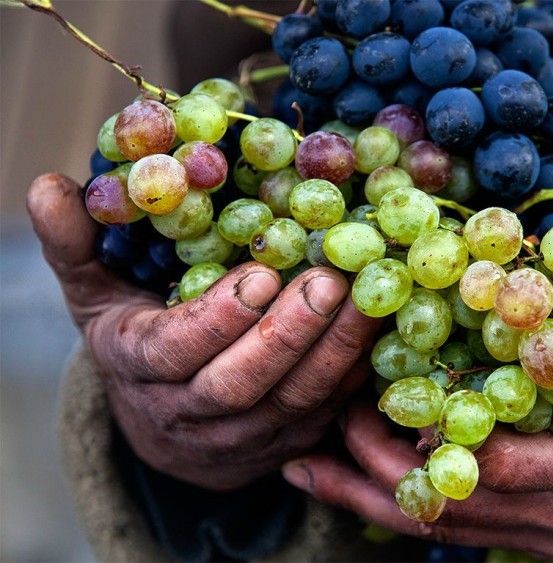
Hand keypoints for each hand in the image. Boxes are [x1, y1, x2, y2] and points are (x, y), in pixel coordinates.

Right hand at [28, 173, 382, 489]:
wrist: (164, 420)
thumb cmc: (134, 337)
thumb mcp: (96, 291)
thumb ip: (75, 243)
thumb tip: (48, 185)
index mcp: (138, 368)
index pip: (175, 352)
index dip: (218, 319)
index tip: (260, 274)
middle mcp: (187, 413)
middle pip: (240, 384)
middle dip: (286, 334)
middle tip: (327, 280)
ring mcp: (242, 437)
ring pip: (291, 403)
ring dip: (333, 352)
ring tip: (365, 296)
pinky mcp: (285, 442)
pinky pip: (325, 414)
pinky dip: (353, 372)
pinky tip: (377, 327)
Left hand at [281, 333, 552, 557]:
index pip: (502, 469)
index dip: (437, 440)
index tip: (381, 404)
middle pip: (451, 505)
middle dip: (379, 471)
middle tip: (322, 425)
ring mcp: (543, 533)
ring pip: (443, 526)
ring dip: (371, 499)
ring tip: (306, 467)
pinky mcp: (535, 530)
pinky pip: (457, 526)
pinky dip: (402, 506)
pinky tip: (358, 483)